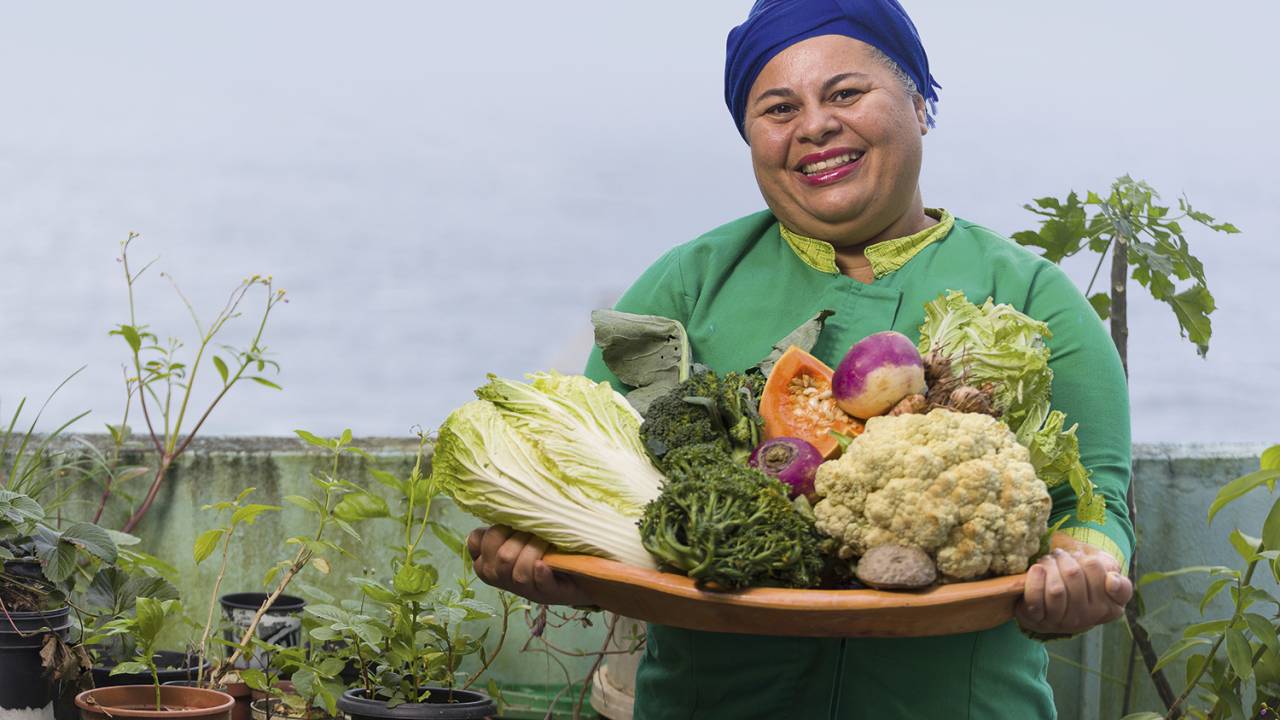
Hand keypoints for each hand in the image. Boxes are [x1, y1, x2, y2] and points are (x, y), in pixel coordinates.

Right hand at [466, 525, 594, 606]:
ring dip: (534, 551)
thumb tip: (507, 503)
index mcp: (487, 560)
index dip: (493, 531)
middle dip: (519, 539)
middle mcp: (499, 577)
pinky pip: (539, 584)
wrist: (579, 569)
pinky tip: (544, 564)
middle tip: (535, 532)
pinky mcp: (547, 594)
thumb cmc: (541, 546)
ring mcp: (523, 589)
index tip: (510, 526)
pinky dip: (540, 574)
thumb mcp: (518, 534)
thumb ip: (506, 524)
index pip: (476, 542)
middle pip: (501, 556)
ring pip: (518, 571)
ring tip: (547, 542)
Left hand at [1016, 546, 1132, 635]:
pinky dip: (1034, 581)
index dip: (1090, 561)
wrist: (1054, 602)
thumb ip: (1121, 584)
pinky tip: (1037, 569)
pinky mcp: (1039, 620)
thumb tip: (1112, 581)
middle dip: (1063, 559)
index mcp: (1110, 607)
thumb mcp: (1108, 580)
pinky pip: (1036, 601)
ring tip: (1047, 563)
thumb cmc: (1085, 584)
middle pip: (1073, 574)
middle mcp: (1088, 618)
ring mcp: (1062, 622)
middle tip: (1059, 557)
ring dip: (1048, 567)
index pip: (1098, 571)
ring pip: (1056, 589)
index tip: (1086, 560)